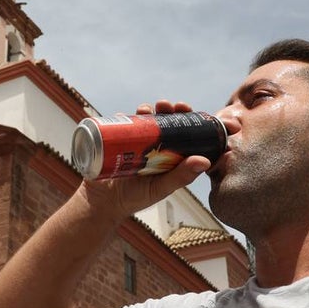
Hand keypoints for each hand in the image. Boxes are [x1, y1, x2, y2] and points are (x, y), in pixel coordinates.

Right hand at [78, 99, 210, 219]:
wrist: (103, 202)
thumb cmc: (136, 198)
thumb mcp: (161, 188)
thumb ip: (182, 176)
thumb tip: (205, 160)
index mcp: (171, 157)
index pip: (185, 134)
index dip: (190, 120)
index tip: (190, 110)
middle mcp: (156, 147)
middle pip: (167, 122)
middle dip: (170, 110)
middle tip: (169, 105)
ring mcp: (138, 142)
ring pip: (148, 119)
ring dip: (150, 109)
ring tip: (149, 108)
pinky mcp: (120, 140)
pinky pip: (124, 124)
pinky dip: (126, 116)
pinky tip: (127, 114)